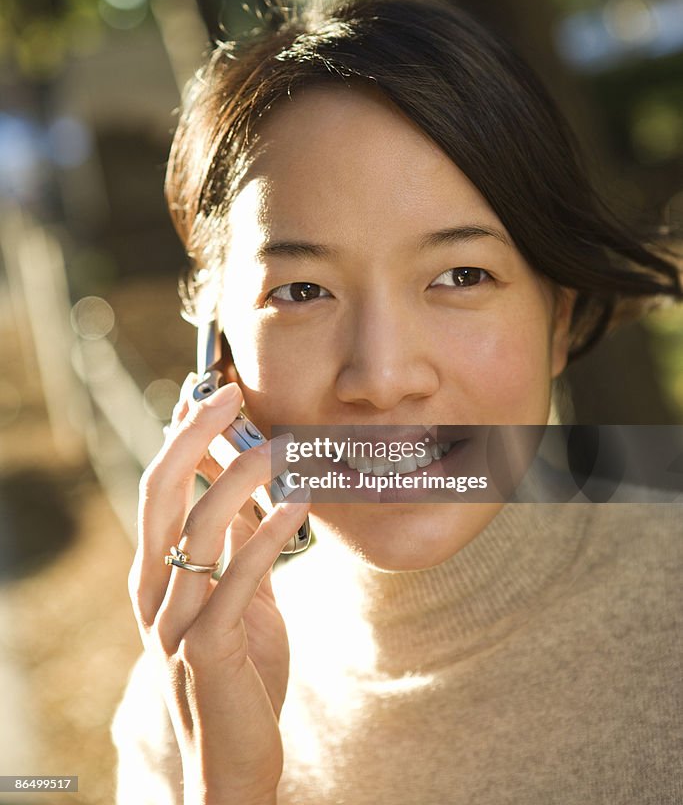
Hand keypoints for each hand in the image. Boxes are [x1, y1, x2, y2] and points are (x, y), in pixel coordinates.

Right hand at [128, 376, 309, 804]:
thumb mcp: (239, 593)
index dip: (181, 436)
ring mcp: (174, 620)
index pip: (160, 487)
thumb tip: (248, 480)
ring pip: (199, 527)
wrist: (233, 758)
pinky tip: (297, 503)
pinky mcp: (207, 648)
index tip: (208, 391)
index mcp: (154, 572)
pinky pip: (236, 579)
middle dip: (195, 436)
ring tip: (283, 445)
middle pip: (163, 493)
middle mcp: (152, 590)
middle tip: (231, 394)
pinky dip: (267, 534)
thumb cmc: (239, 667)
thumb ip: (238, 541)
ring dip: (241, 476)